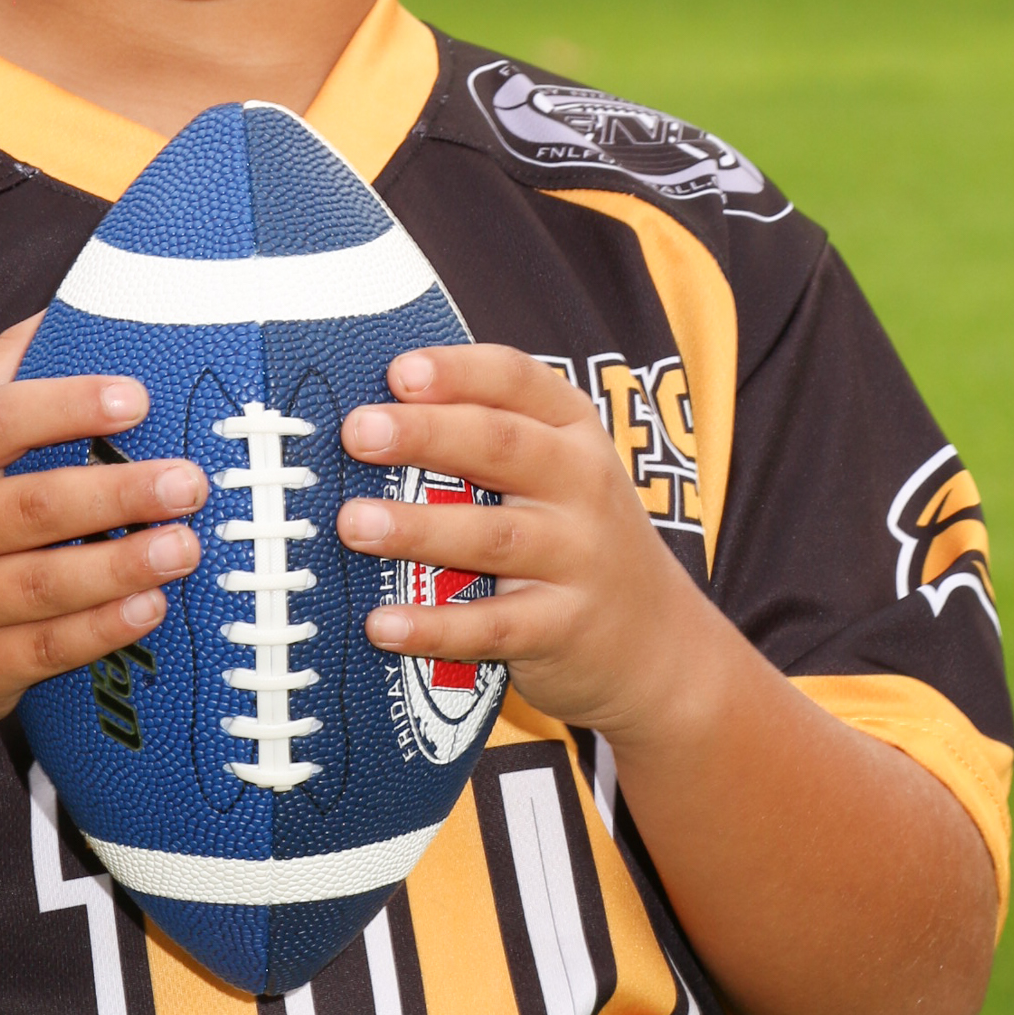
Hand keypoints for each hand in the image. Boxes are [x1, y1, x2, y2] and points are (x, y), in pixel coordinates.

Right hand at [0, 317, 207, 754]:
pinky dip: (100, 631)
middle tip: (189, 482)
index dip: (66, 405)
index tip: (136, 398)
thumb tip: (68, 306)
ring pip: (44, 583)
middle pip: (31, 505)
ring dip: (121, 564)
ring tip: (185, 546)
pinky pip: (43, 649)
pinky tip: (149, 608)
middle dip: (118, 493)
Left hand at [335, 344, 726, 748]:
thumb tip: (372, 415)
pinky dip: (435, 626)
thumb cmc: (576, 537)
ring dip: (417, 529)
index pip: (518, 381)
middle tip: (359, 433)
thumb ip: (486, 435)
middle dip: (425, 435)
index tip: (399, 372)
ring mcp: (578, 558)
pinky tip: (383, 624)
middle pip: (501, 447)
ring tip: (354, 523)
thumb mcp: (558, 471)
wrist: (659, 642)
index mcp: (573, 431)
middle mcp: (581, 485)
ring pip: (492, 537)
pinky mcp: (562, 628)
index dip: (458, 372)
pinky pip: (493, 625)